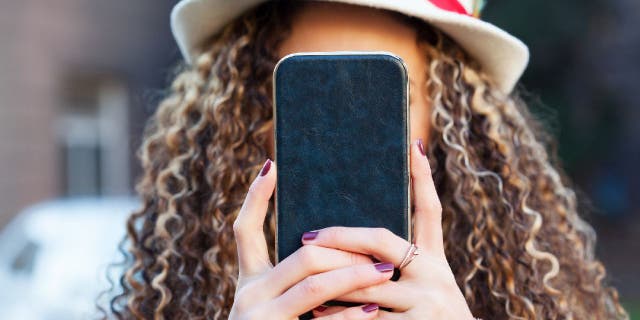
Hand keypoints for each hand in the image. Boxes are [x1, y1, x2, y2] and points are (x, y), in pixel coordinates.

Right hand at [229, 159, 394, 319]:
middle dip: (342, 247)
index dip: (255, 197)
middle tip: (378, 248)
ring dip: (354, 274)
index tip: (272, 165)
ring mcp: (258, 316)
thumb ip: (296, 281)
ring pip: (313, 283)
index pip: (244, 230)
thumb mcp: (276, 308)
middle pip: (302, 255)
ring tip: (385, 271)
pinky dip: (348, 314)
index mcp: (249, 282)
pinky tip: (371, 309)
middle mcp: (248, 295)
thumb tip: (334, 248)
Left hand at [304, 139, 475, 319]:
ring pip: (365, 283)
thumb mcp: (426, 289)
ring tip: (303, 273)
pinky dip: (338, 319)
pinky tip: (316, 317)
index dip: (423, 178)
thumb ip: (399, 269)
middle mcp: (435, 276)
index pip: (430, 212)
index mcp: (436, 261)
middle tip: (309, 237)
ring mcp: (427, 302)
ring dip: (331, 280)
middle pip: (382, 241)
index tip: (414, 144)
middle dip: (342, 237)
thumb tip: (353, 252)